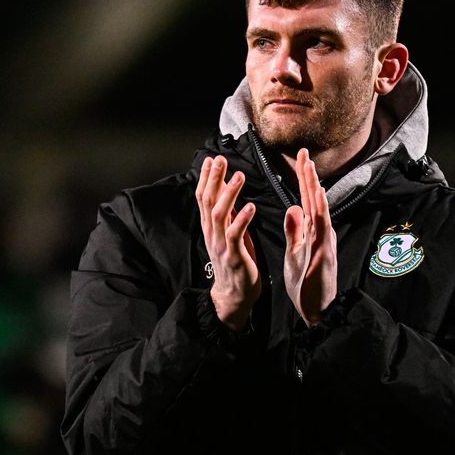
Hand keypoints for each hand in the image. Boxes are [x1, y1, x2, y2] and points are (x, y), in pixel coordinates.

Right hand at [196, 155, 259, 331]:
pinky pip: (235, 235)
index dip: (206, 178)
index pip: (204, 198)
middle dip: (214, 179)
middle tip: (221, 160)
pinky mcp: (233, 256)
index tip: (212, 159)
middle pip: (208, 201)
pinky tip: (250, 206)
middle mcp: (212, 233)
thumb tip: (226, 191)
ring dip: (229, 194)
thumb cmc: (235, 263)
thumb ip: (226, 214)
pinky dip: (242, 219)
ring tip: (239, 176)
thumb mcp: (228, 234)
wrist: (234, 295)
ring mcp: (221, 244)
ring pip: (220, 214)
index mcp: (211, 227)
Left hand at [283, 148, 336, 326]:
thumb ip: (295, 230)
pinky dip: (319, 216)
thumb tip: (292, 208)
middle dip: (309, 176)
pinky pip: (321, 233)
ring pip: (321, 212)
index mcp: (314, 232)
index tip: (301, 158)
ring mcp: (324, 245)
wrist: (317, 311)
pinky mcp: (323, 258)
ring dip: (315, 191)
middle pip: (315, 201)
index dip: (304, 179)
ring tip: (309, 170)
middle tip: (304, 153)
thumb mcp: (296, 252)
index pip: (307, 200)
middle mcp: (322, 234)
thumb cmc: (307, 283)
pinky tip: (315, 202)